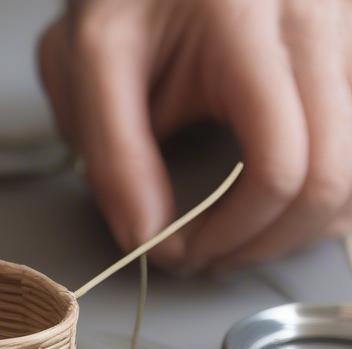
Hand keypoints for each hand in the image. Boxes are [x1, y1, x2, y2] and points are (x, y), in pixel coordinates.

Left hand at [38, 0, 351, 270]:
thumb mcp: (92, 62)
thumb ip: (114, 155)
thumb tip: (147, 238)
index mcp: (251, 27)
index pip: (281, 166)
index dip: (231, 233)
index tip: (178, 251)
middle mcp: (320, 23)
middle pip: (333, 178)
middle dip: (269, 241)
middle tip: (208, 255)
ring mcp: (346, 33)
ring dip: (300, 222)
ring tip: (236, 232)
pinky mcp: (347, 48)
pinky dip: (319, 191)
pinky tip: (271, 202)